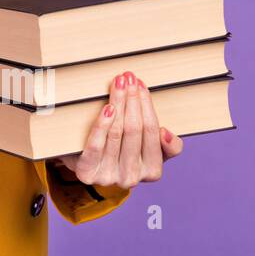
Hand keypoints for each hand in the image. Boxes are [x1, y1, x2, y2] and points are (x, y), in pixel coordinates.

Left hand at [51, 71, 183, 188]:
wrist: (88, 169)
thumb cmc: (122, 155)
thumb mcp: (149, 153)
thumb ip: (166, 146)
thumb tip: (166, 133)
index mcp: (152, 172)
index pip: (152, 132)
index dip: (147, 106)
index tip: (141, 85)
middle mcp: (132, 177)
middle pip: (134, 130)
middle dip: (132, 100)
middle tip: (128, 78)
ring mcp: (110, 177)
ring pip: (116, 133)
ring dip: (118, 104)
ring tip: (118, 84)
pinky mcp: (88, 173)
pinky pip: (96, 145)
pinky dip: (102, 125)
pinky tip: (107, 108)